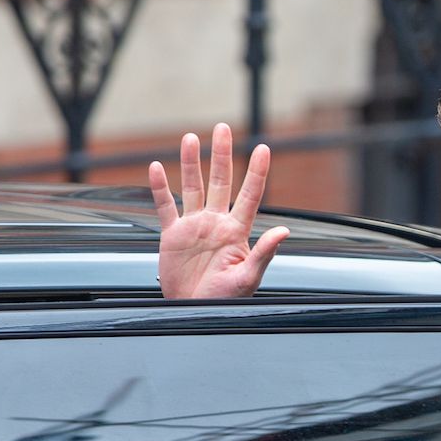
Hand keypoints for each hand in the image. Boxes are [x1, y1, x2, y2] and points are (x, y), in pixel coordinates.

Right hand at [148, 122, 289, 298]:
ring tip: (190, 138)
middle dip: (222, 155)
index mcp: (237, 231)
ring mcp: (194, 227)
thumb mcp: (248, 278)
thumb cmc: (226, 300)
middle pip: (220, 181)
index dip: (256, 172)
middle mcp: (216, 223)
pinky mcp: (173, 236)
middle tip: (223, 128)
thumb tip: (283, 231)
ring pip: (192, 187)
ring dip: (191, 163)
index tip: (263, 148)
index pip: (250, 195)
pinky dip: (159, 188)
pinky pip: (165, 207)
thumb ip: (264, 253)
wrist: (196, 313)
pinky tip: (157, 168)